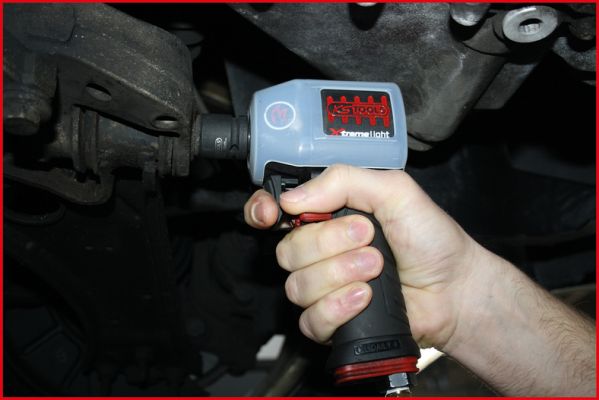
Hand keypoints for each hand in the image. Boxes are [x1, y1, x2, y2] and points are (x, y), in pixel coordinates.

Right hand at [244, 164, 483, 350]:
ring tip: (376, 268)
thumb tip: (292, 198)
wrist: (453, 288)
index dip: (263, 211)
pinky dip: (337, 308)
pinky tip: (363, 298)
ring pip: (297, 285)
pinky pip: (310, 319)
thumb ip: (344, 181)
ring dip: (339, 275)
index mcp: (328, 214)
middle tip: (369, 238)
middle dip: (329, 244)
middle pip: (287, 250)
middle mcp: (320, 249)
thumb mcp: (394, 191)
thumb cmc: (430, 238)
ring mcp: (324, 286)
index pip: (275, 210)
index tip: (272, 214)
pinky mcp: (332, 320)